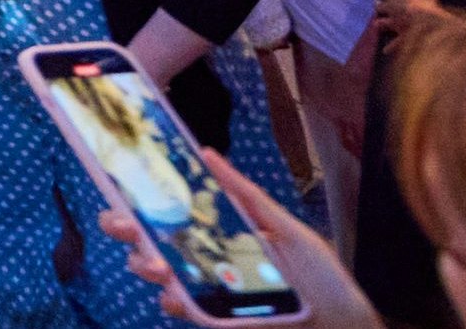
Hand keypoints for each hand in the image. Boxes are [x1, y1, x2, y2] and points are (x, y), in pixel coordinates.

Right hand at [100, 156, 381, 328]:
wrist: (343, 324)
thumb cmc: (322, 277)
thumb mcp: (286, 228)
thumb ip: (246, 195)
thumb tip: (207, 153)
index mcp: (217, 229)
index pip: (166, 208)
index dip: (135, 196)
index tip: (121, 185)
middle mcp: (202, 257)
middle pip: (145, 238)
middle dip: (123, 228)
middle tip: (128, 226)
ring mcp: (204, 288)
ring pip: (154, 272)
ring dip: (145, 264)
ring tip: (160, 266)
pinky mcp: (213, 317)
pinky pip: (179, 307)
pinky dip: (173, 301)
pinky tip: (177, 296)